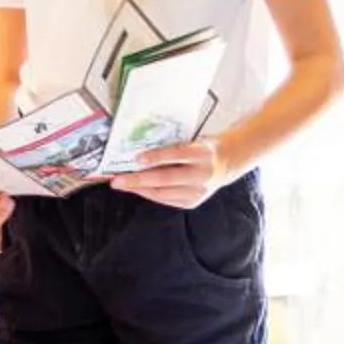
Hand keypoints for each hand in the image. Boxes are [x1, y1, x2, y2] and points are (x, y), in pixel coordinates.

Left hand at [111, 139, 225, 209]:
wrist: (225, 163)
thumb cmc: (203, 149)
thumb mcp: (192, 140)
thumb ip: (171, 147)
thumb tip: (140, 154)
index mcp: (202, 153)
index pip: (176, 154)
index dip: (156, 157)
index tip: (137, 158)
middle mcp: (201, 174)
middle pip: (165, 178)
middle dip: (138, 180)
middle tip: (118, 180)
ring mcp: (198, 191)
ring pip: (162, 193)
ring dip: (139, 189)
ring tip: (123, 185)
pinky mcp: (192, 202)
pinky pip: (165, 199)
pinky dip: (149, 194)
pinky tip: (138, 189)